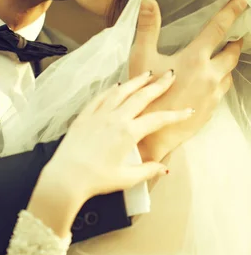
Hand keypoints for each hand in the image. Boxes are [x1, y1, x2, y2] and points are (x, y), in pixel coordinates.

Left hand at [46, 70, 193, 202]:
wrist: (66, 176)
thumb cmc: (97, 179)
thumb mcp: (126, 178)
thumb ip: (147, 170)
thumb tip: (165, 168)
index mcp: (129, 133)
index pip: (158, 119)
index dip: (175, 115)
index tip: (188, 110)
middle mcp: (115, 118)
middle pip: (141, 97)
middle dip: (158, 85)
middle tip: (170, 75)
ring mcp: (99, 114)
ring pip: (121, 92)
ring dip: (136, 82)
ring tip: (148, 74)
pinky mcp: (85, 115)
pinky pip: (101, 97)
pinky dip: (112, 90)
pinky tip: (118, 86)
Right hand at [130, 0, 245, 161]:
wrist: (152, 135)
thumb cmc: (144, 97)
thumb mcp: (141, 58)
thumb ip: (148, 27)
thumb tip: (149, 1)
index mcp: (195, 58)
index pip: (219, 28)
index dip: (231, 12)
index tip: (242, 1)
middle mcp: (210, 74)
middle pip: (232, 52)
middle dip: (235, 42)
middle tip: (237, 35)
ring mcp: (213, 93)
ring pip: (228, 73)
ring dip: (227, 63)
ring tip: (222, 58)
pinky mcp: (211, 108)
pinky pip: (221, 90)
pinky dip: (219, 81)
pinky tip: (210, 82)